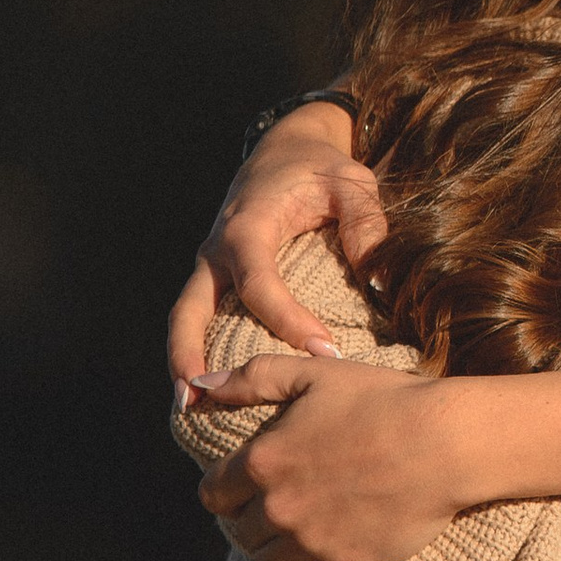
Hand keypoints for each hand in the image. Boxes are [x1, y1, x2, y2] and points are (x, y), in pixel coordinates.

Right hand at [166, 105, 388, 384]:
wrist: (283, 149)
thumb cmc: (319, 168)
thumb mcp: (351, 181)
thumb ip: (365, 222)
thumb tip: (377, 280)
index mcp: (249, 225)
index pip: (260, 283)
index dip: (288, 320)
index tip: (326, 352)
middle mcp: (218, 249)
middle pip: (190, 309)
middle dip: (189, 354)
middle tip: (198, 400)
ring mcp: (211, 265)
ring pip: (184, 319)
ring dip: (183, 362)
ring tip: (189, 410)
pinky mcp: (215, 277)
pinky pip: (199, 318)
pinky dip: (197, 352)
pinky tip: (210, 392)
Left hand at [185, 356, 464, 560]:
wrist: (444, 442)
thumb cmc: (381, 399)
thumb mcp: (312, 374)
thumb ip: (251, 378)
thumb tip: (199, 386)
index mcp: (262, 461)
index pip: (212, 494)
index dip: (225, 488)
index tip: (244, 483)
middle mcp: (277, 508)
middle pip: (240, 533)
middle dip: (252, 519)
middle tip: (278, 506)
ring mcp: (310, 542)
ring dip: (276, 551)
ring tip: (298, 534)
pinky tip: (322, 556)